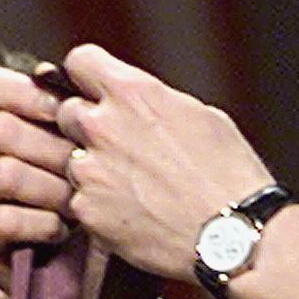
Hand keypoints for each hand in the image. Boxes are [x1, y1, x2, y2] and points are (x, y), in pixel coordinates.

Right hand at [0, 65, 78, 288]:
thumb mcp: (77, 148)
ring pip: (5, 175)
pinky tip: (60, 231)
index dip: (28, 94)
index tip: (69, 112)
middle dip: (53, 150)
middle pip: (0, 130)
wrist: (76, 267)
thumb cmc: (80, 197)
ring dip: (53, 191)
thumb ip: (64, 110)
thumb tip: (48, 70)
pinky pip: (1, 220)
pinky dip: (40, 225)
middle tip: (87, 169)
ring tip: (79, 205)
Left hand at [47, 45, 276, 279]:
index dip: (88, 76)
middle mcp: (102, 126)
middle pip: (66, 112)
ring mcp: (89, 171)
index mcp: (133, 93)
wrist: (232, 237)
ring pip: (69, 160)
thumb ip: (157, 103)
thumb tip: (143, 104)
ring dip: (91, 170)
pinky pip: (78, 201)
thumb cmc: (229, 177)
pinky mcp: (87, 211)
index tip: (95, 90)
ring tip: (130, 188)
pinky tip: (130, 213)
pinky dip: (97, 207)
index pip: (80, 61)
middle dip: (87, 127)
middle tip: (118, 148)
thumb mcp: (203, 116)